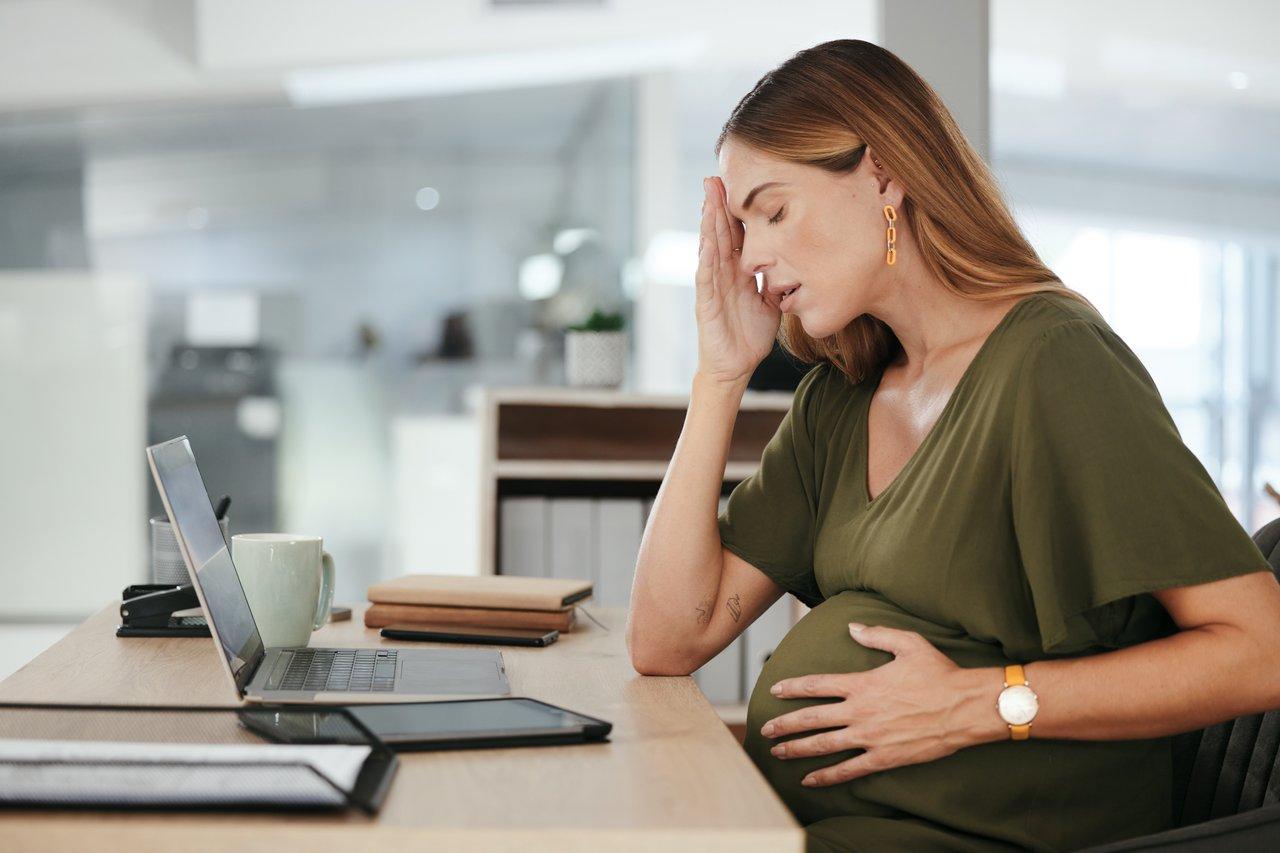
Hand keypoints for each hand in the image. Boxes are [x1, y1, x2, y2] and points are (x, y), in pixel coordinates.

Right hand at [694, 176, 780, 386]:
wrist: (735, 366)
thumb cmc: (751, 334)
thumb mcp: (771, 301)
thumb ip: (777, 279)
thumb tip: (796, 261)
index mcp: (738, 271)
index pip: (737, 234)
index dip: (737, 210)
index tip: (739, 183)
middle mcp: (722, 274)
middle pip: (719, 232)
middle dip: (717, 205)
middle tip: (714, 176)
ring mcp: (712, 287)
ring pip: (709, 248)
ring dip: (708, 223)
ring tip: (708, 198)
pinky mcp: (706, 304)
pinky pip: (706, 277)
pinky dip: (707, 258)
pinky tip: (708, 241)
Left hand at [759, 623, 1001, 786]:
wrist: (964, 707)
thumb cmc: (939, 673)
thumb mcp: (908, 643)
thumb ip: (876, 634)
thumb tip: (852, 627)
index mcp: (862, 683)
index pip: (817, 685)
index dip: (793, 687)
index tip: (775, 690)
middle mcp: (860, 710)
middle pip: (812, 718)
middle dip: (785, 723)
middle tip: (765, 728)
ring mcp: (869, 736)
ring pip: (824, 744)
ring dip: (797, 749)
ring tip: (777, 753)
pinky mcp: (883, 757)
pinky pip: (848, 769)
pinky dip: (827, 776)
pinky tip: (809, 780)